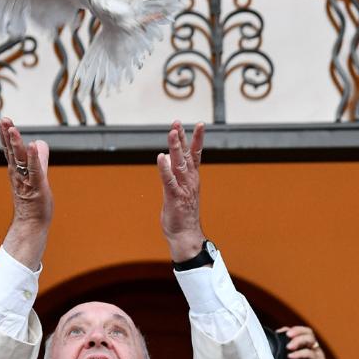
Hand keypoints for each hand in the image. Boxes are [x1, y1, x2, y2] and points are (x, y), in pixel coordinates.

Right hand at [0, 118, 52, 269]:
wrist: (32, 225)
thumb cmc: (34, 202)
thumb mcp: (38, 175)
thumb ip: (39, 159)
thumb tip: (39, 143)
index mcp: (17, 171)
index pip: (10, 150)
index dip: (7, 135)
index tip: (4, 121)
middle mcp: (19, 174)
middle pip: (11, 151)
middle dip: (8, 135)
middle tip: (4, 120)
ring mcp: (27, 180)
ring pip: (20, 159)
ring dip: (17, 144)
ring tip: (14, 129)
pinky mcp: (37, 187)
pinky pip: (34, 170)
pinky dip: (33, 158)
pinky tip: (32, 146)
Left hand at [158, 121, 205, 261]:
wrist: (186, 235)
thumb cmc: (182, 214)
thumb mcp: (179, 190)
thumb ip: (174, 175)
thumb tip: (167, 160)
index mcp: (192, 178)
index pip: (195, 154)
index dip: (196, 139)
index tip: (198, 124)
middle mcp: (190, 181)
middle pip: (187, 155)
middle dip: (182, 138)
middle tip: (177, 122)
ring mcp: (183, 188)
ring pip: (179, 163)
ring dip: (175, 147)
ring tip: (172, 133)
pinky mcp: (174, 197)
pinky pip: (168, 180)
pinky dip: (164, 169)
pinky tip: (160, 157)